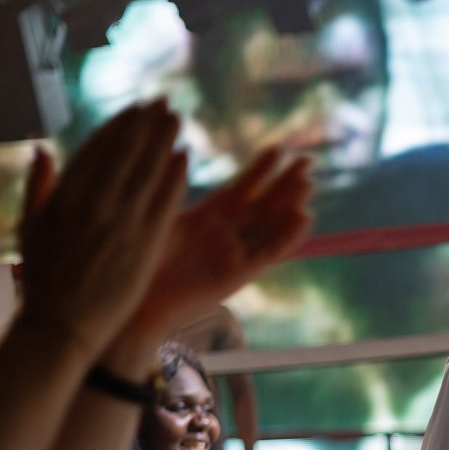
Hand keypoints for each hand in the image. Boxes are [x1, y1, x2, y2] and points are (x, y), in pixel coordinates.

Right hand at [15, 103, 187, 358]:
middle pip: (125, 151)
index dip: (119, 125)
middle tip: (162, 103)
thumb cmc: (44, 281)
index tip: (134, 109)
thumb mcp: (29, 227)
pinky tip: (185, 157)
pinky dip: (174, 176)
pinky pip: (163, 200)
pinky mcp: (144, 242)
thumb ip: (38, 185)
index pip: (97, 148)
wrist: (62, 325)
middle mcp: (93, 202)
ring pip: (147, 169)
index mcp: (65, 195)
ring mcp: (120, 221)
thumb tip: (43, 150)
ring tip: (176, 120)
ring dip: (163, 140)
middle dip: (145, 124)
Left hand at [117, 147, 314, 361]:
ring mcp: (234, 254)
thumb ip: (171, 184)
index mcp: (207, 218)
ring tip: (309, 182)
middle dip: (286, 182)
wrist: (139, 302)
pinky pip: (269, 254)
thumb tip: (177, 148)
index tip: (277, 148)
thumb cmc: (140, 260)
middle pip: (264, 204)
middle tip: (308, 160)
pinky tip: (303, 217)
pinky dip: (287, 237)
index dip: (260, 169)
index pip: (241, 189)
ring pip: (271, 226)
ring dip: (291, 205)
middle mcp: (225, 235)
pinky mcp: (239, 275)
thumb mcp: (157, 214)